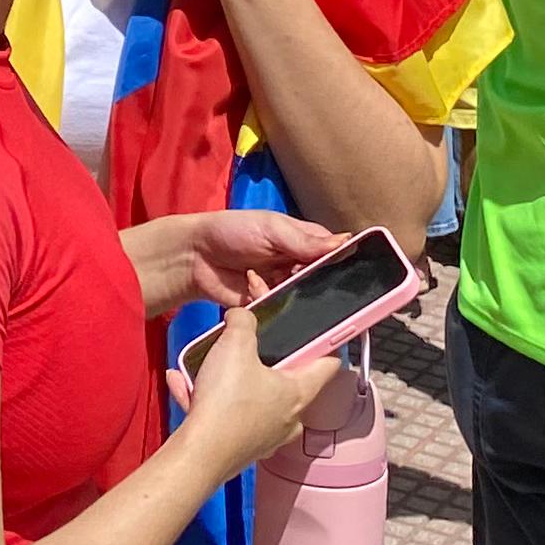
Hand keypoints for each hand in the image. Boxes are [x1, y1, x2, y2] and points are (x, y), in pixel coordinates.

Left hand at [126, 208, 344, 317]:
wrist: (196, 257)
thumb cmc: (233, 231)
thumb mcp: (271, 229)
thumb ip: (305, 241)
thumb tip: (345, 242)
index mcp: (304, 241)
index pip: (334, 254)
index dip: (343, 263)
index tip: (349, 272)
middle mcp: (299, 267)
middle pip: (323, 282)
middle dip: (318, 286)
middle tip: (307, 282)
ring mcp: (285, 290)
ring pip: (305, 301)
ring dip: (293, 296)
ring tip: (269, 280)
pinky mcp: (270, 309)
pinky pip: (283, 315)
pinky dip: (273, 307)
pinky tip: (257, 292)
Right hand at [177, 303, 347, 474]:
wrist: (198, 454)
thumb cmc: (226, 406)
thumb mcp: (236, 343)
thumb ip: (243, 321)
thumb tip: (242, 316)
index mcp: (298, 393)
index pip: (328, 364)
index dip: (326, 342)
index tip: (323, 330)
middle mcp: (287, 419)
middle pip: (285, 379)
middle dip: (263, 359)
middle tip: (245, 345)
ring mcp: (265, 436)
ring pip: (251, 397)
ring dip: (227, 379)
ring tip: (205, 366)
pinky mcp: (241, 446)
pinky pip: (226, 414)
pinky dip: (206, 399)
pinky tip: (185, 385)